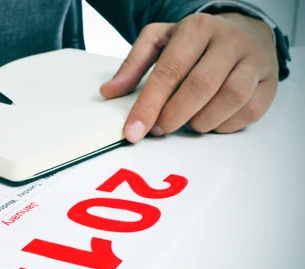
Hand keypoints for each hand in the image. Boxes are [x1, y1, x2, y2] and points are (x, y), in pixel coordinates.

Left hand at [100, 12, 278, 141]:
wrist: (244, 31)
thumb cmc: (196, 41)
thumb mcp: (160, 41)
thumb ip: (133, 65)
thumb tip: (109, 91)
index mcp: (197, 28)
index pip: (169, 71)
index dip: (149, 105)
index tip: (133, 131)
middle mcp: (228, 41)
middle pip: (200, 87)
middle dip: (174, 116)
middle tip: (160, 128)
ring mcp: (254, 60)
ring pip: (230, 99)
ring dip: (202, 122)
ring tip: (187, 123)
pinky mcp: (269, 82)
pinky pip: (249, 111)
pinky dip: (225, 125)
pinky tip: (211, 121)